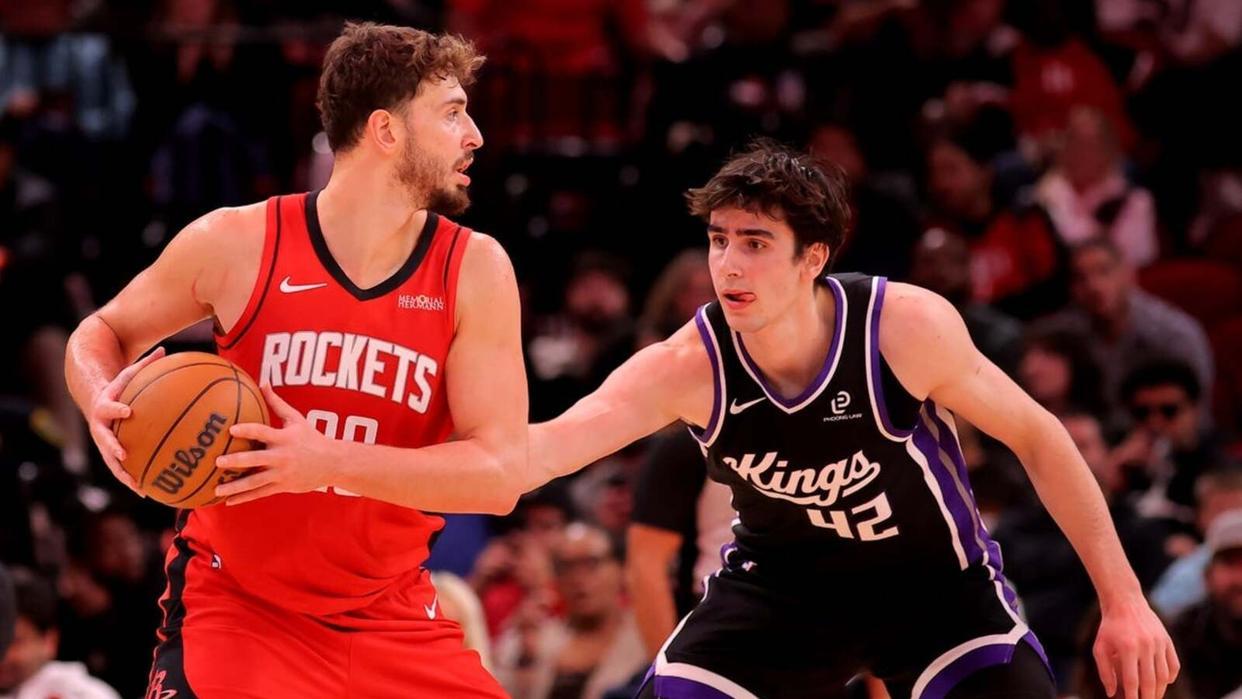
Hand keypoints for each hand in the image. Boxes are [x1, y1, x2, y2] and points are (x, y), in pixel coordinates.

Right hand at [88, 346, 165, 493]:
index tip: (128, 411)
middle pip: (105, 440)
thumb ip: (145, 364)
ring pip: (112, 462)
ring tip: (139, 488)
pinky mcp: (111, 454)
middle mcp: (101, 428)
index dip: (118, 409)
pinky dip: (133, 480)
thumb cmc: (119, 387)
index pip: (110, 407)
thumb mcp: (128, 374)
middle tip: (124, 455)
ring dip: (124, 475)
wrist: (96, 402)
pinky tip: (148, 493)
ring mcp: (104, 444)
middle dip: (113, 448)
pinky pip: (122, 470)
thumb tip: (166, 349)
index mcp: (105, 407)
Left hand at [214, 384, 340, 504]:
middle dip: (236, 461)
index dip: (248, 430)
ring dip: (235, 486)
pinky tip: (228, 501)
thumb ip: (277, 403)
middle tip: (218, 461)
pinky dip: (244, 497)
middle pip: (256, 459)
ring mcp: (281, 473)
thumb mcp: (296, 419)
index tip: (231, 430)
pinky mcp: (282, 486)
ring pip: (255, 481)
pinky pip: (260, 493)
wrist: (332, 463)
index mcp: (284, 438)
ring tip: (217, 488)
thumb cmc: (311, 437)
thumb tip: (262, 383)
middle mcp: (281, 457)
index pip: (263, 432)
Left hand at [1093, 595, 1179, 698]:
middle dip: (1148, 697)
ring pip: (1164, 675)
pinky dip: (1171, 676)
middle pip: (1150, 681)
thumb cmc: (1109, 627)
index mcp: (1127, 648)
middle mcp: (1145, 646)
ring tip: (1153, 697)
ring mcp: (1159, 643)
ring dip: (1160, 690)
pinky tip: (1164, 683)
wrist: (1125, 602)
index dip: (1133, 696)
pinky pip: (1174, 664)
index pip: (1132, 680)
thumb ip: (1105, 671)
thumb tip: (1111, 694)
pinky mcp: (1167, 640)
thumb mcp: (1100, 647)